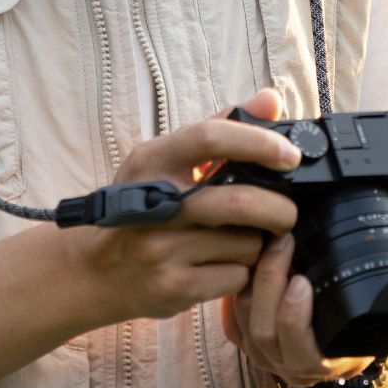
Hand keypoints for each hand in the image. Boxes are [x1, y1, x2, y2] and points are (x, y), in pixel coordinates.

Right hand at [61, 89, 301, 324]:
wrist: (96, 269)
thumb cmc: (141, 205)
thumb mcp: (167, 160)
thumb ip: (221, 127)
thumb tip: (271, 100)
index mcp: (152, 161)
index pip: (210, 138)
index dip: (258, 143)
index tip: (290, 156)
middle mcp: (153, 203)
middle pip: (239, 202)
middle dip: (279, 209)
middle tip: (287, 212)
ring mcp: (161, 248)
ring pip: (245, 244)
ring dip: (258, 244)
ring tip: (241, 239)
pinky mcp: (172, 287)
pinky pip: (235, 277)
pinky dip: (242, 272)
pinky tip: (223, 265)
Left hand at [222, 144, 387, 387]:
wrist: (349, 356)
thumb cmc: (369, 328)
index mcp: (329, 361)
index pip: (301, 350)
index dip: (294, 318)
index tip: (302, 281)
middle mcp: (290, 360)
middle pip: (263, 327)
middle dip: (269, 282)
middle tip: (283, 241)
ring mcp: (262, 346)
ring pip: (242, 315)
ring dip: (252, 275)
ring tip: (269, 237)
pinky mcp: (243, 327)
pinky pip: (228, 307)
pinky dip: (235, 277)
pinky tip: (245, 243)